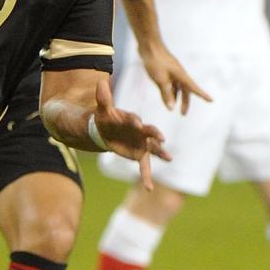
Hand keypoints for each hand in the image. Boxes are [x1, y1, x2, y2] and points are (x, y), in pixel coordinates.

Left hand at [91, 74, 169, 190]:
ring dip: (160, 152)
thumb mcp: (103, 111)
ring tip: (168, 157)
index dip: (135, 121)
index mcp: (132, 119)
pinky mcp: (140, 154)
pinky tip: (149, 188)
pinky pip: (145, 166)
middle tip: (160, 138)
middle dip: (154, 134)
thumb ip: (104, 99)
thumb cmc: (106, 120)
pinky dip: (146, 177)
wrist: (106, 132)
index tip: (137, 122)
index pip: (135, 119)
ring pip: (153, 148)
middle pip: (149, 132)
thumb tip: (100, 81)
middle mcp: (141, 131)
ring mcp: (142, 143)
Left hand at [138, 40, 209, 113]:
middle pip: (185, 90)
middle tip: (183, 114)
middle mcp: (179, 74)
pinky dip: (169, 90)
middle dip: (185, 102)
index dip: (203, 95)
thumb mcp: (160, 80)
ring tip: (172, 106)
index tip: (211, 101)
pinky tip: (165, 95)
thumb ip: (166, 94)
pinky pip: (170, 83)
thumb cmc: (155, 61)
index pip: (194, 88)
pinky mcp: (165, 70)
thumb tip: (171, 108)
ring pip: (177, 87)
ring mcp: (172, 71)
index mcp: (181, 75)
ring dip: (175, 97)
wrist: (148, 45)